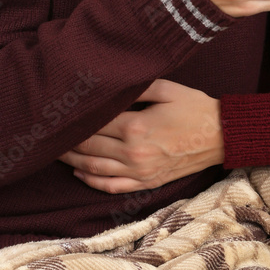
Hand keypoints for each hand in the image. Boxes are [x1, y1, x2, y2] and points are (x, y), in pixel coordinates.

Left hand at [58, 79, 223, 193]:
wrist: (222, 135)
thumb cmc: (195, 108)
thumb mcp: (167, 89)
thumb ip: (137, 86)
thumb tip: (111, 82)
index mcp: (136, 127)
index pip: (94, 124)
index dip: (73, 119)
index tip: (57, 112)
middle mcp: (134, 153)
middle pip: (89, 148)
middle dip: (66, 141)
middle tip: (47, 133)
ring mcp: (140, 172)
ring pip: (95, 170)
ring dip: (72, 162)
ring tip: (56, 152)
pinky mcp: (147, 183)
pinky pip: (112, 186)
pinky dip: (92, 181)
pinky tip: (80, 174)